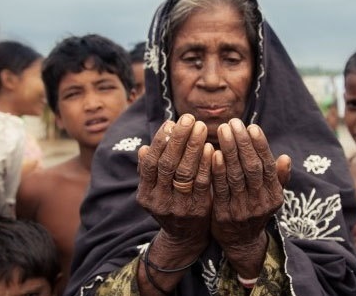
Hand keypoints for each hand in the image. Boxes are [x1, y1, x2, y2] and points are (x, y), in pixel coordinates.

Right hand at [136, 114, 212, 250]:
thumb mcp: (154, 190)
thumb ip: (150, 171)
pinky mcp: (198, 210)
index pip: (151, 162)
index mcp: (145, 193)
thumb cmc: (170, 203)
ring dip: (194, 147)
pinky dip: (207, 164)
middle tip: (189, 118)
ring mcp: (178, 207)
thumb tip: (144, 148)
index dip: (161, 141)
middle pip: (168, 164)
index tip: (171, 122)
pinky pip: (203, 183)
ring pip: (185, 172)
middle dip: (179, 139)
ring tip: (201, 127)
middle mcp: (159, 201)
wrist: (185, 237)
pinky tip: (211, 148)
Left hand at [211, 118, 289, 275]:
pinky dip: (217, 170)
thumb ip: (277, 178)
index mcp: (274, 195)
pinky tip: (213, 153)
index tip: (252, 127)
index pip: (267, 165)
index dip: (260, 145)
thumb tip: (286, 157)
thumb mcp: (271, 197)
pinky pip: (220, 189)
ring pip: (236, 175)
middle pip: (251, 168)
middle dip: (242, 143)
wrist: (241, 242)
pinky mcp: (223, 214)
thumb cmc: (255, 210)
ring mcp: (242, 209)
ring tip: (222, 130)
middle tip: (233, 122)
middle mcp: (260, 202)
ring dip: (229, 151)